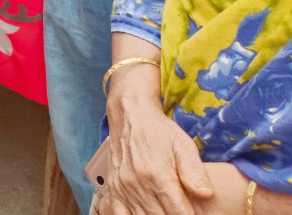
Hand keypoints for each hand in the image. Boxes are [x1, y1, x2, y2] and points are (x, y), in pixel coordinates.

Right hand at [95, 92, 215, 214]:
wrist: (130, 116)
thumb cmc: (160, 131)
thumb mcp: (183, 146)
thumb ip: (195, 172)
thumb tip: (207, 194)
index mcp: (159, 176)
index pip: (179, 214)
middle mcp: (138, 185)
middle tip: (181, 210)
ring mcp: (123, 188)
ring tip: (166, 211)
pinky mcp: (113, 188)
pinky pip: (117, 214)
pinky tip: (142, 214)